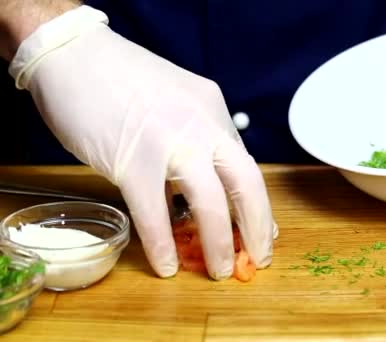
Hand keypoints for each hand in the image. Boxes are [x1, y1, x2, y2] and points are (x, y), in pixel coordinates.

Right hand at [8, 6, 276, 278]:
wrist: (72, 53)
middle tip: (258, 257)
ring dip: (219, 241)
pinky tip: (167, 264)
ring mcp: (169, 142)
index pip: (246, 163)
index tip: (262, 230)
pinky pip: (153, 212)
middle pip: (245, 182)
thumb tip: (211, 182)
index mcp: (213, 110)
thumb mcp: (177, 100)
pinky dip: (162, 244)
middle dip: (257, 225)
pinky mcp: (131, 160)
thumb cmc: (121, 79)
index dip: (256, 204)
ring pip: (209, 201)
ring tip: (219, 269)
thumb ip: (198, 137)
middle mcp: (201, 124)